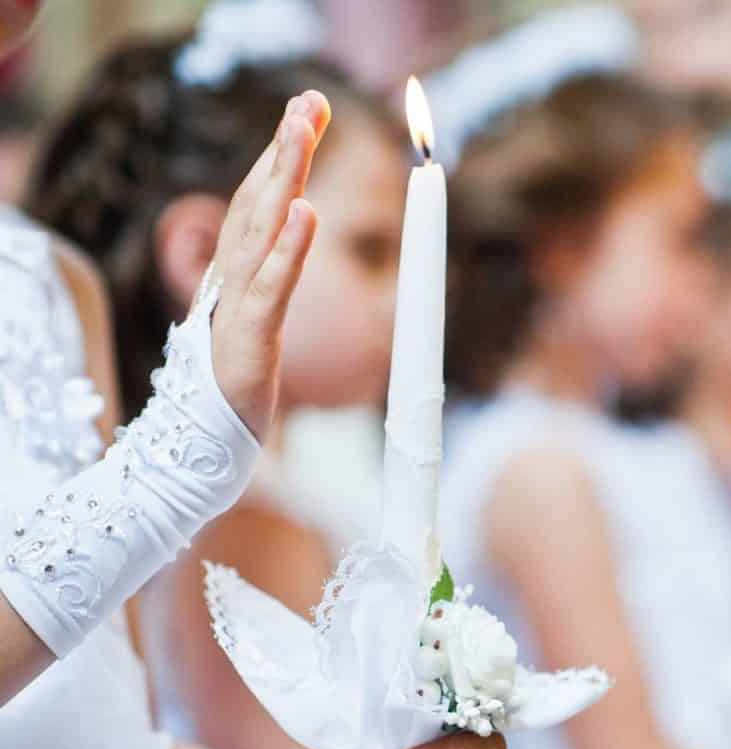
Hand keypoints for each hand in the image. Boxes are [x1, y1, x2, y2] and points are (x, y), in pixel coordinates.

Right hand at [210, 90, 330, 441]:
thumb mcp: (254, 324)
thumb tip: (284, 245)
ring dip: (282, 176)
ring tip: (303, 127)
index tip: (307, 111)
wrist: (198, 447)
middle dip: (284, 147)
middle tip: (309, 97)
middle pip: (257, 203)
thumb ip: (265, 283)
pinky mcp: (246, 342)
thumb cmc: (230, 388)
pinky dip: (288, 251)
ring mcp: (235, 309)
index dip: (279, 156)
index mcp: (237, 276)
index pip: (259, 205)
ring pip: (260, 233)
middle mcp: (232, 281)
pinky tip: (306, 212)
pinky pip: (269, 290)